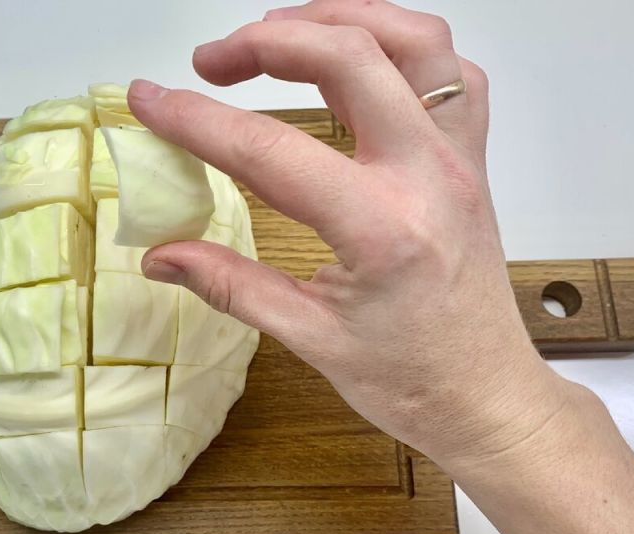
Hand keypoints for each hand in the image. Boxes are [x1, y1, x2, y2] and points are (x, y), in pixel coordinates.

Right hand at [128, 0, 570, 468]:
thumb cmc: (410, 379)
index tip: (148, 101)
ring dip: (340, 19)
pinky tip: (356, 62)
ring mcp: (458, 159)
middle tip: (210, 63)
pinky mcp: (470, 159)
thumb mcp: (310, 339)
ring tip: (279, 36)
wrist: (485, 395)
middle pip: (349, 56)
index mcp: (380, 229)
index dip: (196, 120)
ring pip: (412, 40)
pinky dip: (398, 46)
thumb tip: (160, 257)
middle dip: (265, 42)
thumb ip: (230, 286)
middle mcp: (428, 175)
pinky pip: (448, 71)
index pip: (269, 152)